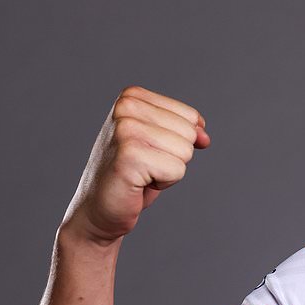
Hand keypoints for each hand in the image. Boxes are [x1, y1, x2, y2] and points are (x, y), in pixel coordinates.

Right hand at [61, 86, 210, 243]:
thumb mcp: (161, 142)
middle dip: (174, 156)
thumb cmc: (131, 174)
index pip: (190, 117)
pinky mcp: (129, 155)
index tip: (149, 150)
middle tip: (144, 165)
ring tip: (141, 173)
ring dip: (168, 170)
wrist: (99, 207)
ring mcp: (125, 130)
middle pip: (189, 133)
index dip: (178, 141)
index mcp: (132, 97)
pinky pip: (177, 170)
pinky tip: (138, 182)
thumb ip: (185, 131)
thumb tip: (205, 138)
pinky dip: (164, 182)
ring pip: (185, 151)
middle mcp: (126, 107)